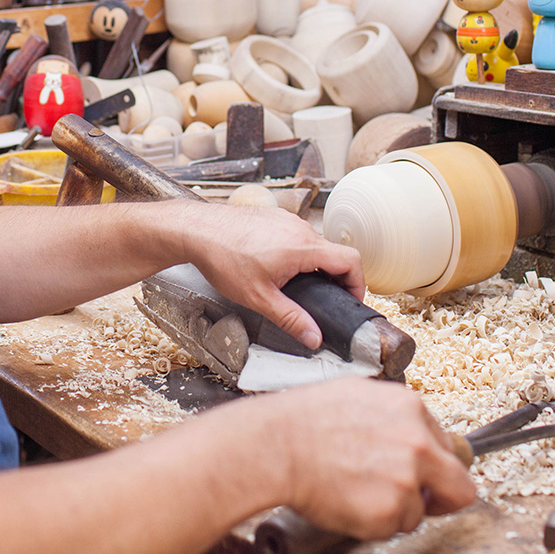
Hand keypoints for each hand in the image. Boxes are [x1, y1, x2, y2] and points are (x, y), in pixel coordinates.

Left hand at [178, 202, 362, 350]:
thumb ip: (291, 319)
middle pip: (335, 253)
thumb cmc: (224, 260)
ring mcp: (286, 219)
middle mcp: (299, 228)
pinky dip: (298, 252)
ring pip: (315, 244)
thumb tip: (314, 338)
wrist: (196, 230)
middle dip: (336, 278)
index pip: (351, 261)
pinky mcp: (273, 216)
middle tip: (326, 300)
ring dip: (315, 265)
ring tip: (299, 286)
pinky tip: (277, 267)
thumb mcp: (259, 298)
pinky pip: (296, 235)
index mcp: (304, 248)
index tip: (349, 301)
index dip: (358, 284)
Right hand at [256, 379, 476, 538]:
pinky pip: (394, 528)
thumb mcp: (358, 395)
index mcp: (411, 409)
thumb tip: (410, 429)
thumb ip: (393, 415)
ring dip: (395, 509)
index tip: (426, 476)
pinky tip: (349, 502)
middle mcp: (418, 443)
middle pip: (461, 486)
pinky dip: (374, 523)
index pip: (450, 447)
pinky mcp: (390, 511)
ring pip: (419, 511)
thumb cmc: (304, 419)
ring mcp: (407, 479)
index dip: (435, 466)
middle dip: (442, 498)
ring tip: (358, 493)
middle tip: (423, 502)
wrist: (275, 446)